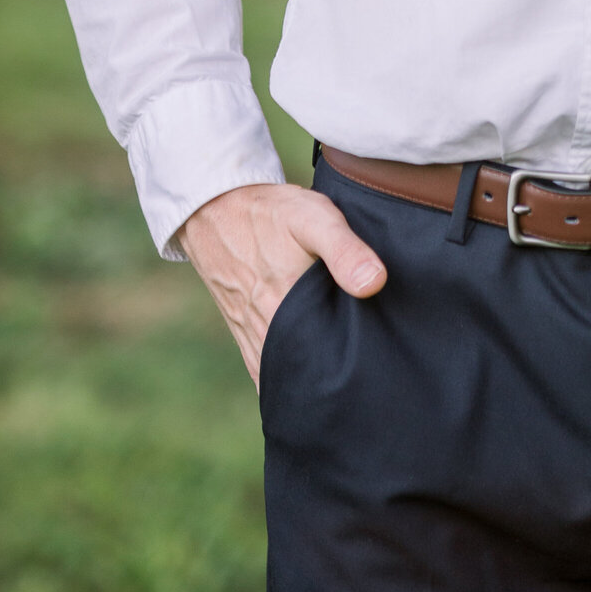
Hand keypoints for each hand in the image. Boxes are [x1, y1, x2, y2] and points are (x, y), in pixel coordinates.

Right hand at [181, 180, 386, 387]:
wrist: (216, 207)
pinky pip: (264, 369)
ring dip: (308, 379)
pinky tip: (304, 379)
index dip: (350, 369)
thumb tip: (375, 284)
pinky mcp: (243, 330)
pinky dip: (283, 376)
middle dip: (332, 380)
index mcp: (286, 311)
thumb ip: (345, 250)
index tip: (374, 372)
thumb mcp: (314, 219)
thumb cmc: (271, 213)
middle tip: (363, 381)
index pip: (325, 363)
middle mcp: (265, 332)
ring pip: (283, 374)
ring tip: (339, 384)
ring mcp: (251, 334)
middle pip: (306, 373)